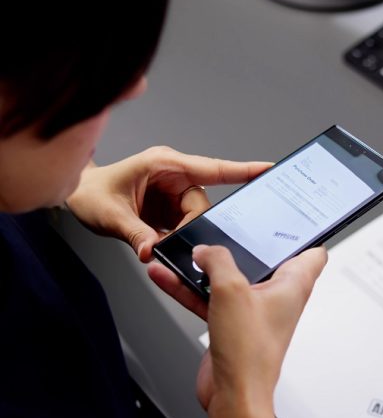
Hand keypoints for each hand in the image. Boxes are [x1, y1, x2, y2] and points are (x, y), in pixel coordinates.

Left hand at [65, 146, 271, 261]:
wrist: (78, 196)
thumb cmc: (91, 192)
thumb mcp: (111, 215)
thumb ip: (135, 234)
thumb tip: (154, 252)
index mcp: (165, 165)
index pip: (213, 168)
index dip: (244, 170)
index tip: (269, 170)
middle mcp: (174, 177)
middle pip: (202, 204)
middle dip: (190, 226)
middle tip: (167, 242)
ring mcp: (172, 193)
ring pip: (195, 217)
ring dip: (181, 234)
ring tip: (155, 240)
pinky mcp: (169, 208)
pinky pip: (184, 224)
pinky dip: (176, 237)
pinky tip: (160, 240)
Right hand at [147, 244, 327, 410]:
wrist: (233, 396)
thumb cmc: (249, 352)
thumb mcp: (230, 290)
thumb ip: (217, 260)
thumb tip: (206, 250)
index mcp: (293, 285)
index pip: (313, 252)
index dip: (304, 234)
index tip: (290, 219)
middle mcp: (277, 297)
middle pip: (262, 260)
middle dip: (239, 245)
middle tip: (222, 230)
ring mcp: (253, 310)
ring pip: (229, 279)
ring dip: (204, 268)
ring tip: (181, 253)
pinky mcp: (232, 324)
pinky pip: (211, 298)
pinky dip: (192, 288)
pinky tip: (167, 276)